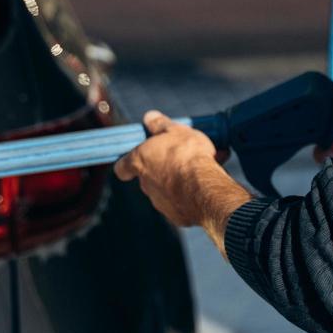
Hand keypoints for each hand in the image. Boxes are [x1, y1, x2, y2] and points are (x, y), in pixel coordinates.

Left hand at [115, 112, 249, 245]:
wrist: (204, 187)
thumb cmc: (186, 154)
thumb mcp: (175, 130)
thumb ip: (160, 124)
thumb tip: (149, 117)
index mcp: (140, 162)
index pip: (122, 167)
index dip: (128, 163)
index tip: (137, 158)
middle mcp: (146, 185)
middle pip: (149, 175)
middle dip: (165, 166)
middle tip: (184, 156)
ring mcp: (160, 203)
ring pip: (169, 188)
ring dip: (182, 179)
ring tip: (205, 166)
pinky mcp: (177, 216)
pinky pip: (183, 201)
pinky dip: (193, 193)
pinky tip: (210, 181)